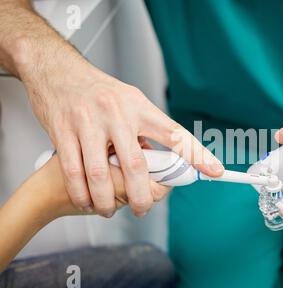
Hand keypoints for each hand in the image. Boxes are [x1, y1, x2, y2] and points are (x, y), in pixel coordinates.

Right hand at [21, 51, 222, 217]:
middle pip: (137, 165)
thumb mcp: (130, 102)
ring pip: (102, 174)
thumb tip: (157, 164)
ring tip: (108, 210)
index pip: (175, 134)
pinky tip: (87, 201)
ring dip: (106, 201)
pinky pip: (74, 172)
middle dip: (141, 195)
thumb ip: (144, 132)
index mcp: (140, 107)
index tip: (215, 171)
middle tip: (142, 208)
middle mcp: (117, 113)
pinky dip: (81, 193)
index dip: (197, 155)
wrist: (56, 70)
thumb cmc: (98, 91)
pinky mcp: (63, 130)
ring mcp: (89, 122)